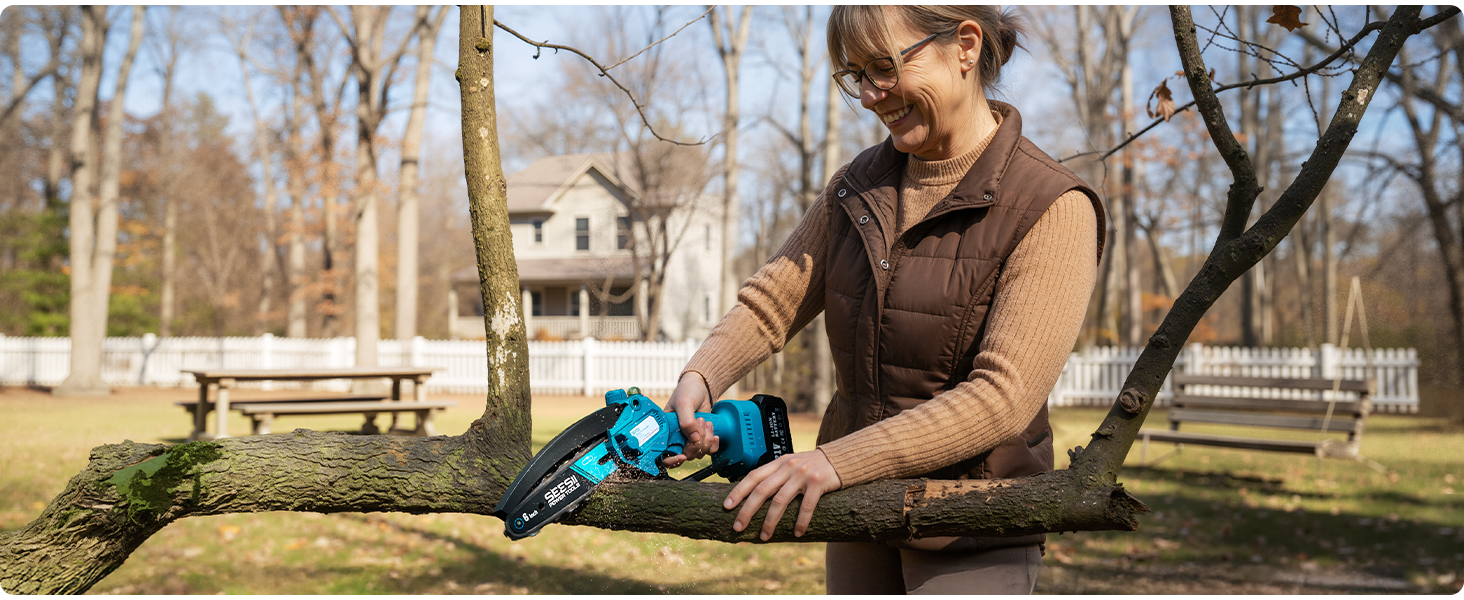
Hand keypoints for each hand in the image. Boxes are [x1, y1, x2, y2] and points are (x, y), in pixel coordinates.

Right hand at [661, 372, 718, 467]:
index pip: (664, 453)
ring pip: (698, 453)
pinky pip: (708, 450)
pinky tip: (714, 434)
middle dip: (696, 443)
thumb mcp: (684, 403)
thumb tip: (694, 439)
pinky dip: (713, 444)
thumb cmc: (687, 391)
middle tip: (700, 424)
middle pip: (686, 454)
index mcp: (666, 430)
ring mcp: (689, 438)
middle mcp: (676, 437)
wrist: (702, 386)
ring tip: (706, 423)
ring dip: (706, 440)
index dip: (672, 459)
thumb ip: (687, 421)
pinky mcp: (701, 437)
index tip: (682, 456)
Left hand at [724, 449, 841, 539]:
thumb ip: (775, 475)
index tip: (727, 506)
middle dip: (747, 510)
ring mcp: (803, 475)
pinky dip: (800, 521)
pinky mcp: (818, 483)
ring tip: (764, 536)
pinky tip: (797, 533)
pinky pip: (806, 506)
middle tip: (738, 527)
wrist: (839, 459)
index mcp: (778, 463)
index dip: (738, 491)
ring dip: (770, 521)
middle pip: (762, 490)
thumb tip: (753, 494)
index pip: (753, 476)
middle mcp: (788, 467)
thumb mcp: (790, 465)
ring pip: (780, 501)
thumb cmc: (811, 466)